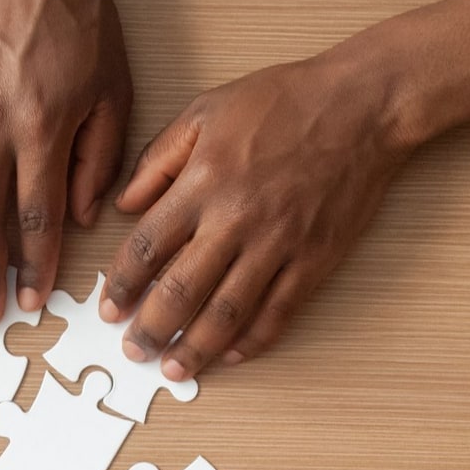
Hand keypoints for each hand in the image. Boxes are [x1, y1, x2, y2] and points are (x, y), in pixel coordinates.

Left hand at [100, 0, 469, 379]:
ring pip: (227, 313)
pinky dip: (253, 340)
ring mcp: (278, 245)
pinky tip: (233, 354)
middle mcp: (236, 220)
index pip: (148, 247)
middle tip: (134, 351)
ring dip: (195, 348)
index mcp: (203, 182)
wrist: (362, 107)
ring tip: (175, 368)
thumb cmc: (286, 100)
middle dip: (151, 329)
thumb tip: (125, 205)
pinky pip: (278, 312)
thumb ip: (160, 160)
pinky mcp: (314, 260)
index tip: (108, 308)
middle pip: (181, 291)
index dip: (122, 285)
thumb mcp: (206, 112)